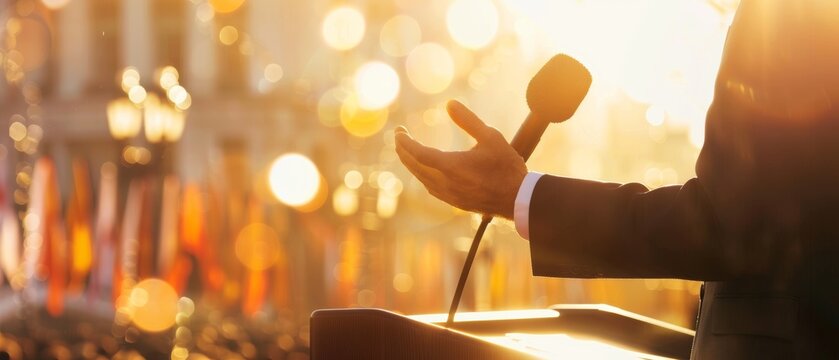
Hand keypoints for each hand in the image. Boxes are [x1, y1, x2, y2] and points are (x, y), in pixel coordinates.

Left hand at [395, 100, 526, 218]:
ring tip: (407, 150)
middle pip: (414, 166)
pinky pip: (430, 187)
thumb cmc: (506, 167)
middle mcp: (445, 183)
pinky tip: (425, 169)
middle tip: (399, 136)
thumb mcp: (490, 137)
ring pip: (421, 178)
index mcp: (450, 167)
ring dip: (411, 163)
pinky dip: (423, 175)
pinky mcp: (454, 202)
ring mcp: (448, 195)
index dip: (405, 142)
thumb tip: (450, 104)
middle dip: (403, 150)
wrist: (518, 198)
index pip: (417, 153)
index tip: (398, 131)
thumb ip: (468, 120)